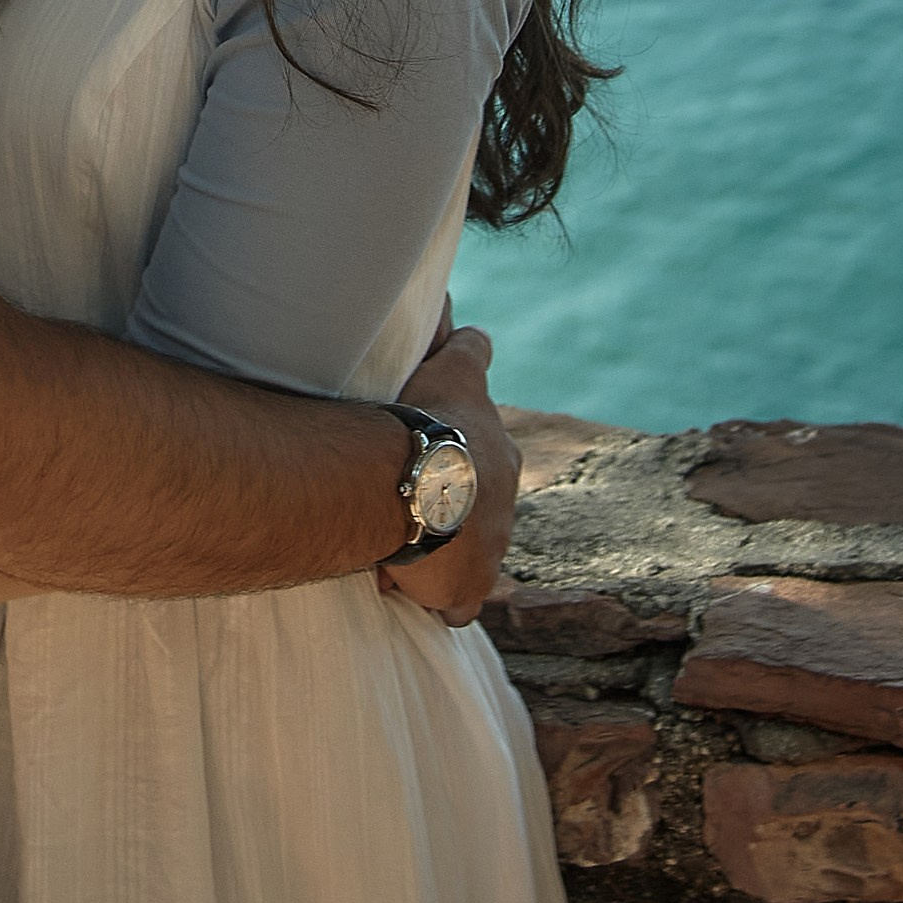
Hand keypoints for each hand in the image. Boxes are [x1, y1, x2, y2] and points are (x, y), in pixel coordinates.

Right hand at [376, 327, 520, 626]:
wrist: (419, 484)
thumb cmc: (427, 420)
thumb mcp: (453, 367)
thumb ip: (461, 343)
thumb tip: (458, 299)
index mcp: (500, 450)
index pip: (489, 449)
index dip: (461, 452)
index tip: (430, 456)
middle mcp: (506, 500)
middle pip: (481, 504)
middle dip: (449, 503)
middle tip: (403, 500)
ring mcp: (492, 547)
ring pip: (469, 551)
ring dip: (439, 547)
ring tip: (396, 540)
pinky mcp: (470, 589)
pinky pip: (457, 603)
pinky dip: (435, 596)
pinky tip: (401, 582)